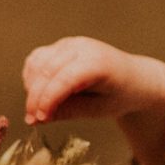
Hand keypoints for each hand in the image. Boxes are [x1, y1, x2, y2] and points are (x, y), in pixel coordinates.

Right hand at [21, 37, 164, 125]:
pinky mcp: (61, 45)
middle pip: (47, 71)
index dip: (48, 100)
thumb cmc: (119, 96)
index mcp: (98, 63)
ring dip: (31, 87)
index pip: (65, 79)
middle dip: (35, 98)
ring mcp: (70, 43)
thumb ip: (69, 111)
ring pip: (37, 63)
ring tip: (38, 108)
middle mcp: (83, 47)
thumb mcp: (98, 110)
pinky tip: (38, 93)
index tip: (39, 119)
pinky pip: (37, 59)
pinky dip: (32, 76)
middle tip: (33, 120)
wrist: (133, 78)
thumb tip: (39, 118)